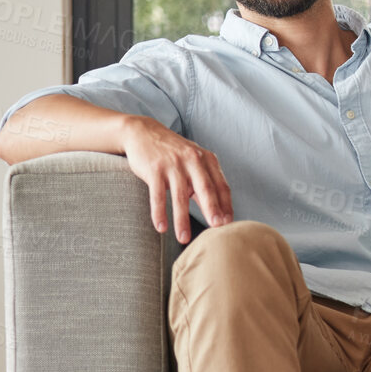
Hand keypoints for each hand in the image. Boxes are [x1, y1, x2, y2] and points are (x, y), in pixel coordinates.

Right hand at [123, 116, 232, 242]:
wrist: (143, 132)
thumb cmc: (174, 154)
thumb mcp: (194, 163)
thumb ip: (206, 184)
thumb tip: (220, 213)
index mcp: (207, 160)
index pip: (222, 186)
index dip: (226, 206)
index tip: (228, 224)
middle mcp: (192, 161)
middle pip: (205, 189)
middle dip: (212, 210)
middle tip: (216, 229)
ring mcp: (172, 165)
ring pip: (180, 197)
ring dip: (182, 220)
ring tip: (183, 239)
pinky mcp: (154, 170)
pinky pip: (157, 196)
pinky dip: (159, 213)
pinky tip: (161, 228)